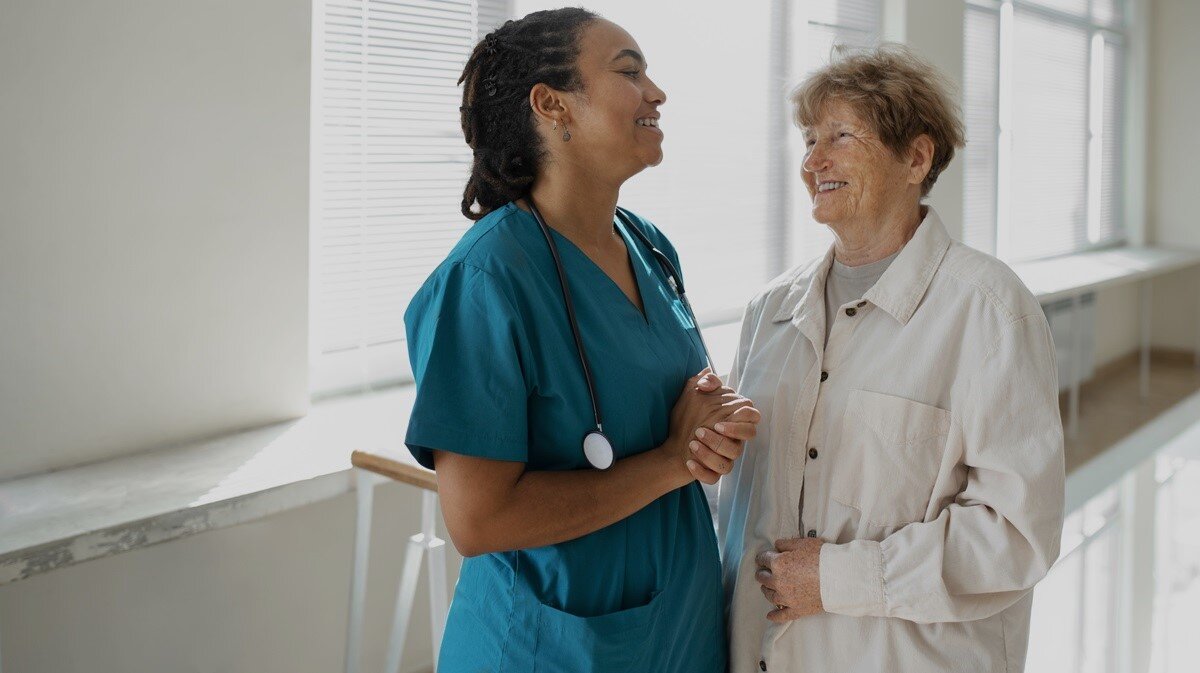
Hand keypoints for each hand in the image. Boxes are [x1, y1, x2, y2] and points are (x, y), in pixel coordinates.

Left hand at [664, 369, 758, 483]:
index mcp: (733, 420)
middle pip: (747, 439)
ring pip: (730, 462)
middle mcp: (734, 439)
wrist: (669, 444)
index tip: (717, 421)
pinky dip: (702, 471)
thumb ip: (702, 381)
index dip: (741, 419)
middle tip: (700, 431)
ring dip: (710, 452)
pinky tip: (689, 462)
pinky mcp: (713, 473)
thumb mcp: (691, 395)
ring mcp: (726, 458)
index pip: (752, 416)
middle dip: (725, 437)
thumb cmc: (686, 419)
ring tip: (692, 444)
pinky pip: (714, 477)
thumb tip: (708, 376)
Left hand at [755, 537, 823, 621]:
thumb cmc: (822, 557)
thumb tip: (777, 546)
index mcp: (778, 564)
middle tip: (762, 572)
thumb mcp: (803, 543)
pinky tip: (770, 615)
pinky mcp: (797, 609)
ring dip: (766, 590)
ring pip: (770, 595)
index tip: (762, 558)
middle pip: (763, 578)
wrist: (839, 577)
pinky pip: (782, 615)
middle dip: (762, 573)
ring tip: (766, 588)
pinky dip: (774, 616)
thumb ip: (786, 544)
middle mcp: (778, 582)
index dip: (762, 557)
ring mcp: (787, 598)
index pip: (764, 559)